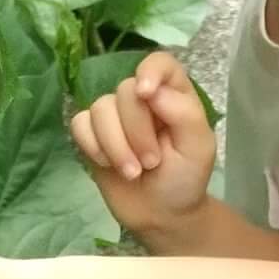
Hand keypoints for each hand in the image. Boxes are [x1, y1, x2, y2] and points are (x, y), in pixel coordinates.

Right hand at [70, 52, 217, 243]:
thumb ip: (183, 113)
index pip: (159, 63)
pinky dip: (93, 147)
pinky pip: (80, 124)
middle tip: (151, 162)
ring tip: (133, 172)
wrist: (161, 215)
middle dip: (136, 132)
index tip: (146, 94)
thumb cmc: (185, 178)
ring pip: (100, 108)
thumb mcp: (198, 147)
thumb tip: (149, 90)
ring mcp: (114, 115)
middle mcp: (141, 99)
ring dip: (116, 146)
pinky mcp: (92, 134)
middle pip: (125, 91)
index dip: (149, 72)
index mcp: (173, 94)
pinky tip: (108, 165)